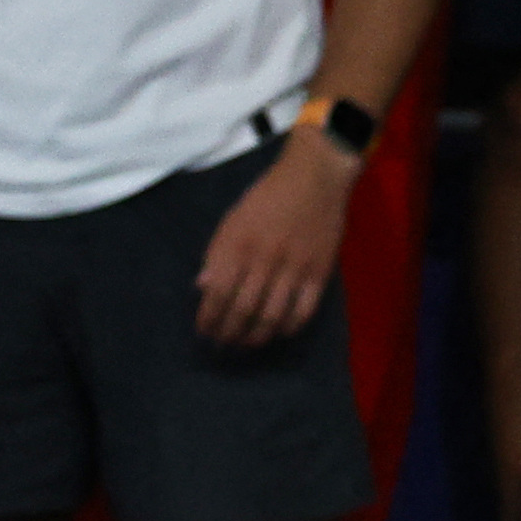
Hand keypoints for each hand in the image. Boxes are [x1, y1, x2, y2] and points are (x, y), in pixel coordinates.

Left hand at [192, 134, 353, 348]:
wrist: (314, 177)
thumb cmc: (269, 196)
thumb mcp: (234, 218)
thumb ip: (217, 252)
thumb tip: (201, 286)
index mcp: (239, 244)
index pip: (217, 292)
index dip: (208, 318)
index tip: (204, 331)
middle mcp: (263, 259)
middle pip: (242, 310)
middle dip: (228, 333)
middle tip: (223, 344)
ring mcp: (293, 268)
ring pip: (271, 317)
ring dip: (255, 337)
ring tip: (247, 343)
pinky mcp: (318, 273)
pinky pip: (302, 312)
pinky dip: (288, 328)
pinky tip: (279, 332)